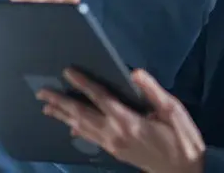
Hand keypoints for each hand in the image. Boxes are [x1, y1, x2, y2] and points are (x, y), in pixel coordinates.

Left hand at [37, 68, 205, 172]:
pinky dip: (78, 130)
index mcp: (128, 120)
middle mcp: (114, 132)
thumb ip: (152, 91)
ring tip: (47, 108)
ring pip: (82, 127)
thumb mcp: (173, 111)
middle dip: (61, 102)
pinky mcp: (115, 151)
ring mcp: (112, 144)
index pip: (100, 97)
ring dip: (64, 116)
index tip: (68, 72)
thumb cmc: (182, 139)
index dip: (83, 84)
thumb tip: (134, 73)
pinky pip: (91, 138)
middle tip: (42, 92)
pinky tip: (70, 127)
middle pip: (82, 114)